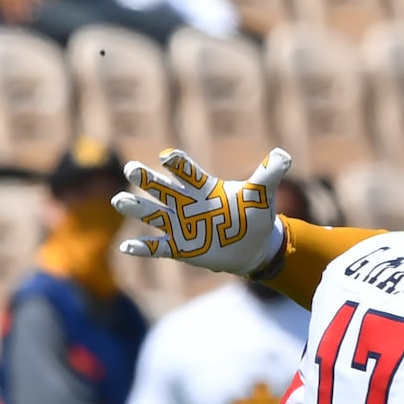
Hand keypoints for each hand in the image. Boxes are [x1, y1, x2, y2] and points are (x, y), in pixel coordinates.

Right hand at [114, 148, 292, 276]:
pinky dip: (143, 248)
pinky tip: (127, 247)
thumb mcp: (262, 193)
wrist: (255, 245)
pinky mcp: (180, 247)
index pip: (185, 170)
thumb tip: (283, 155)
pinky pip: (157, 247)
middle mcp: (185, 202)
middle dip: (146, 179)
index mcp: (202, 187)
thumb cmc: (255, 214)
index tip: (167, 157)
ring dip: (136, 208)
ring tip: (120, 200)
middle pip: (161, 187)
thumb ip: (269, 174)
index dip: (177, 163)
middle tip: (132, 168)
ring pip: (152, 213)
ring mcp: (179, 224)